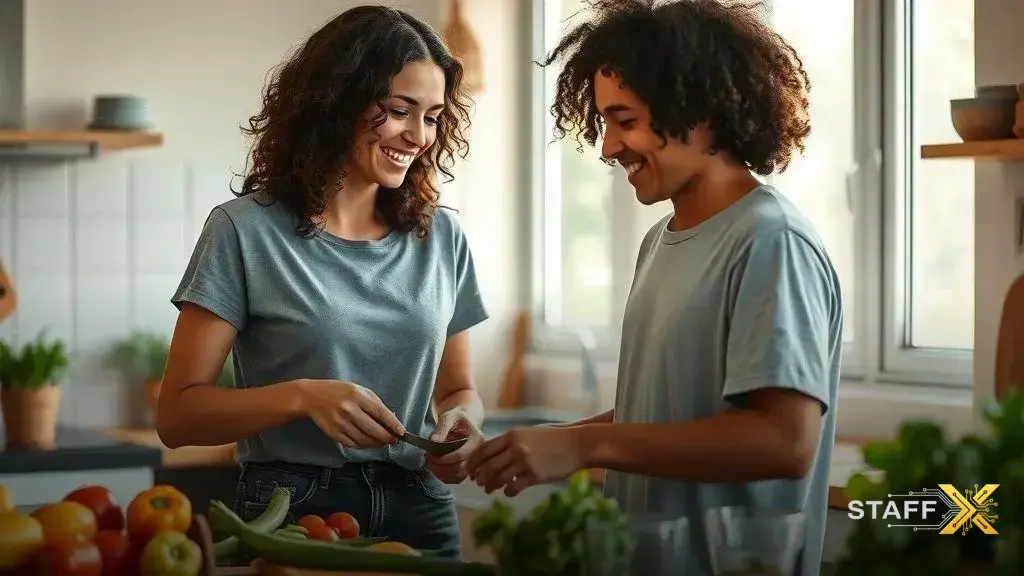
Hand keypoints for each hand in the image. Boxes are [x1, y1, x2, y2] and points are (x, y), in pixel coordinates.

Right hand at [298, 379, 405, 448]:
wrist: (312, 397)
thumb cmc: (338, 391)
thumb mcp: (358, 390)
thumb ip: (374, 403)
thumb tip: (390, 419)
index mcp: (358, 396)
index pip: (380, 413)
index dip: (393, 425)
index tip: (401, 432)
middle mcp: (350, 410)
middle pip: (374, 430)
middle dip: (387, 437)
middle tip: (393, 440)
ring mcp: (341, 423)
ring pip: (364, 440)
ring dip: (376, 443)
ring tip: (382, 442)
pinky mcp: (334, 433)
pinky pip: (353, 444)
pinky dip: (363, 446)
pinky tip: (368, 442)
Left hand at [425, 409, 483, 483]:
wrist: (463, 423)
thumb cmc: (456, 418)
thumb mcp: (449, 417)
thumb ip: (442, 427)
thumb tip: (434, 441)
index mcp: (478, 439)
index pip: (461, 455)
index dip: (444, 459)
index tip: (429, 455)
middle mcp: (478, 454)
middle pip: (460, 468)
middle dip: (440, 466)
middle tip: (427, 459)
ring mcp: (474, 463)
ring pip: (458, 476)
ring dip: (440, 473)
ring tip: (429, 463)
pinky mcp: (467, 469)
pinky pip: (456, 479)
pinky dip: (443, 477)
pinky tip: (435, 469)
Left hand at [466, 426, 582, 496]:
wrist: (576, 444)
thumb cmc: (553, 438)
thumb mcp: (528, 434)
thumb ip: (510, 443)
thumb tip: (491, 456)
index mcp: (512, 435)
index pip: (484, 450)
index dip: (474, 462)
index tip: (470, 470)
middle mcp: (515, 448)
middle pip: (488, 466)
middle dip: (480, 477)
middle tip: (479, 483)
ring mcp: (524, 462)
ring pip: (498, 478)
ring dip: (491, 486)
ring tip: (490, 489)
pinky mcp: (534, 476)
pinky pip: (513, 487)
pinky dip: (508, 492)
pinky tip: (509, 492)